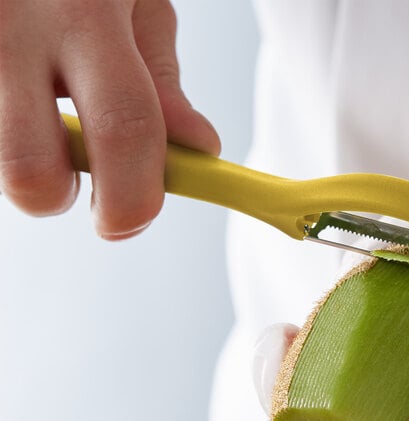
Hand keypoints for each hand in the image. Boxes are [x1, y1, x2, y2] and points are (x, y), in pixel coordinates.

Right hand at [0, 0, 219, 238]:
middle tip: (74, 183)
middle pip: (29, 169)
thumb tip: (199, 147)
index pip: (125, 127)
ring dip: (25, 159)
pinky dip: (5, 128)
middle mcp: (13, 26)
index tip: (131, 219)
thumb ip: (162, 80)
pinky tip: (18, 96)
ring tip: (40, 113)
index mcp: (85, 12)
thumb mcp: (137, 2)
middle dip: (58, 198)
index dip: (135, 196)